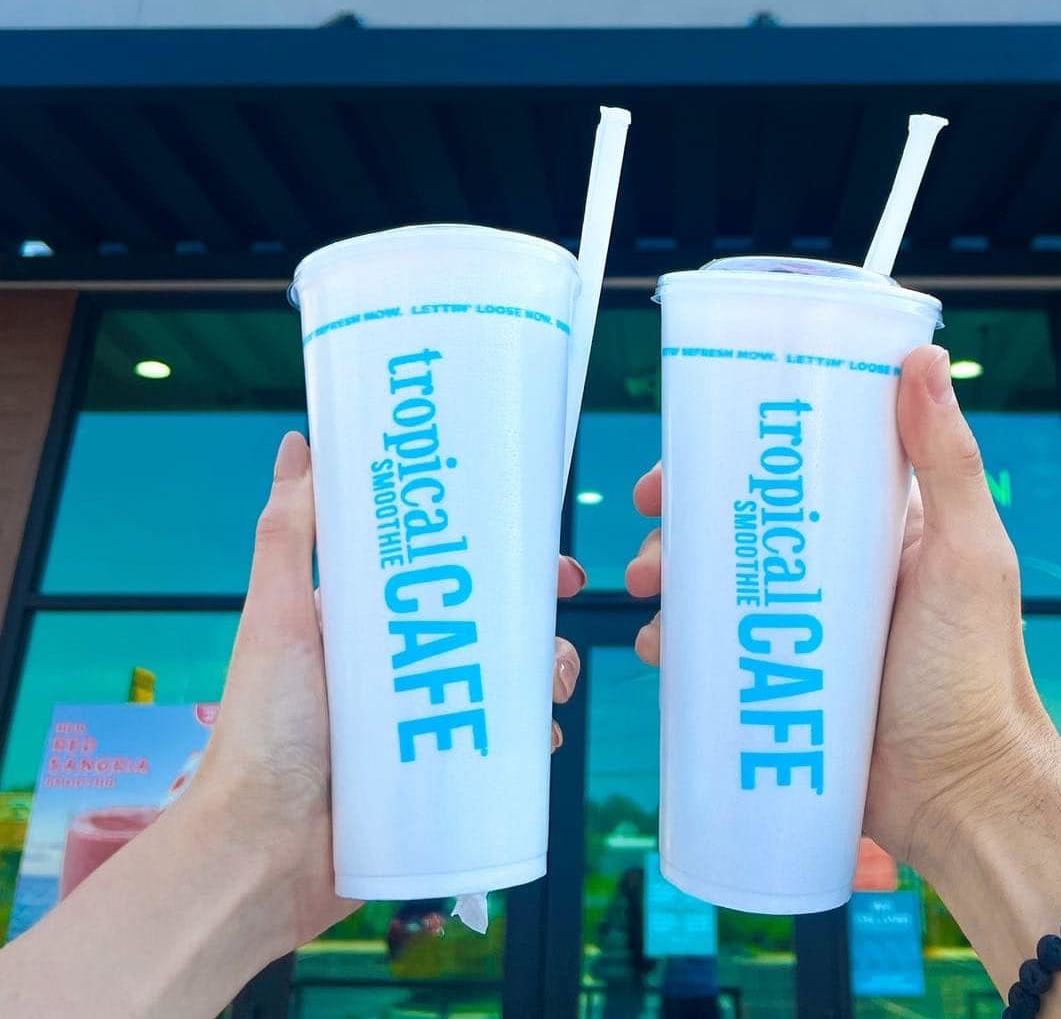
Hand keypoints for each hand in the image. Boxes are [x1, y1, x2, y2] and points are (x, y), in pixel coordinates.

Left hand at [191, 431, 584, 956]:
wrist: (261, 854)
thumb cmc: (263, 726)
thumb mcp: (276, 615)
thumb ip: (289, 531)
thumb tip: (297, 440)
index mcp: (368, 620)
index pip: (449, 570)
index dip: (499, 552)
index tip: (539, 549)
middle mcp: (402, 665)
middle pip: (492, 622)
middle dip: (538, 612)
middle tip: (564, 610)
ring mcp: (426, 723)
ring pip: (509, 682)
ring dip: (547, 672)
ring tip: (554, 686)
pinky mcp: (443, 777)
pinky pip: (506, 749)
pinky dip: (534, 738)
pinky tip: (545, 738)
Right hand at [627, 343, 1059, 883]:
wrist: (962, 796)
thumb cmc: (979, 668)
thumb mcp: (968, 552)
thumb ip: (948, 461)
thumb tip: (923, 356)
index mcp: (874, 525)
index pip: (792, 469)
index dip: (733, 452)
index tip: (685, 450)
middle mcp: (829, 568)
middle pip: (737, 521)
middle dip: (682, 517)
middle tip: (650, 523)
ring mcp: (798, 626)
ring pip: (715, 583)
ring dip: (669, 576)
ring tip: (650, 594)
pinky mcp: (775, 680)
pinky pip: (712, 651)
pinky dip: (678, 642)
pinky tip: (661, 649)